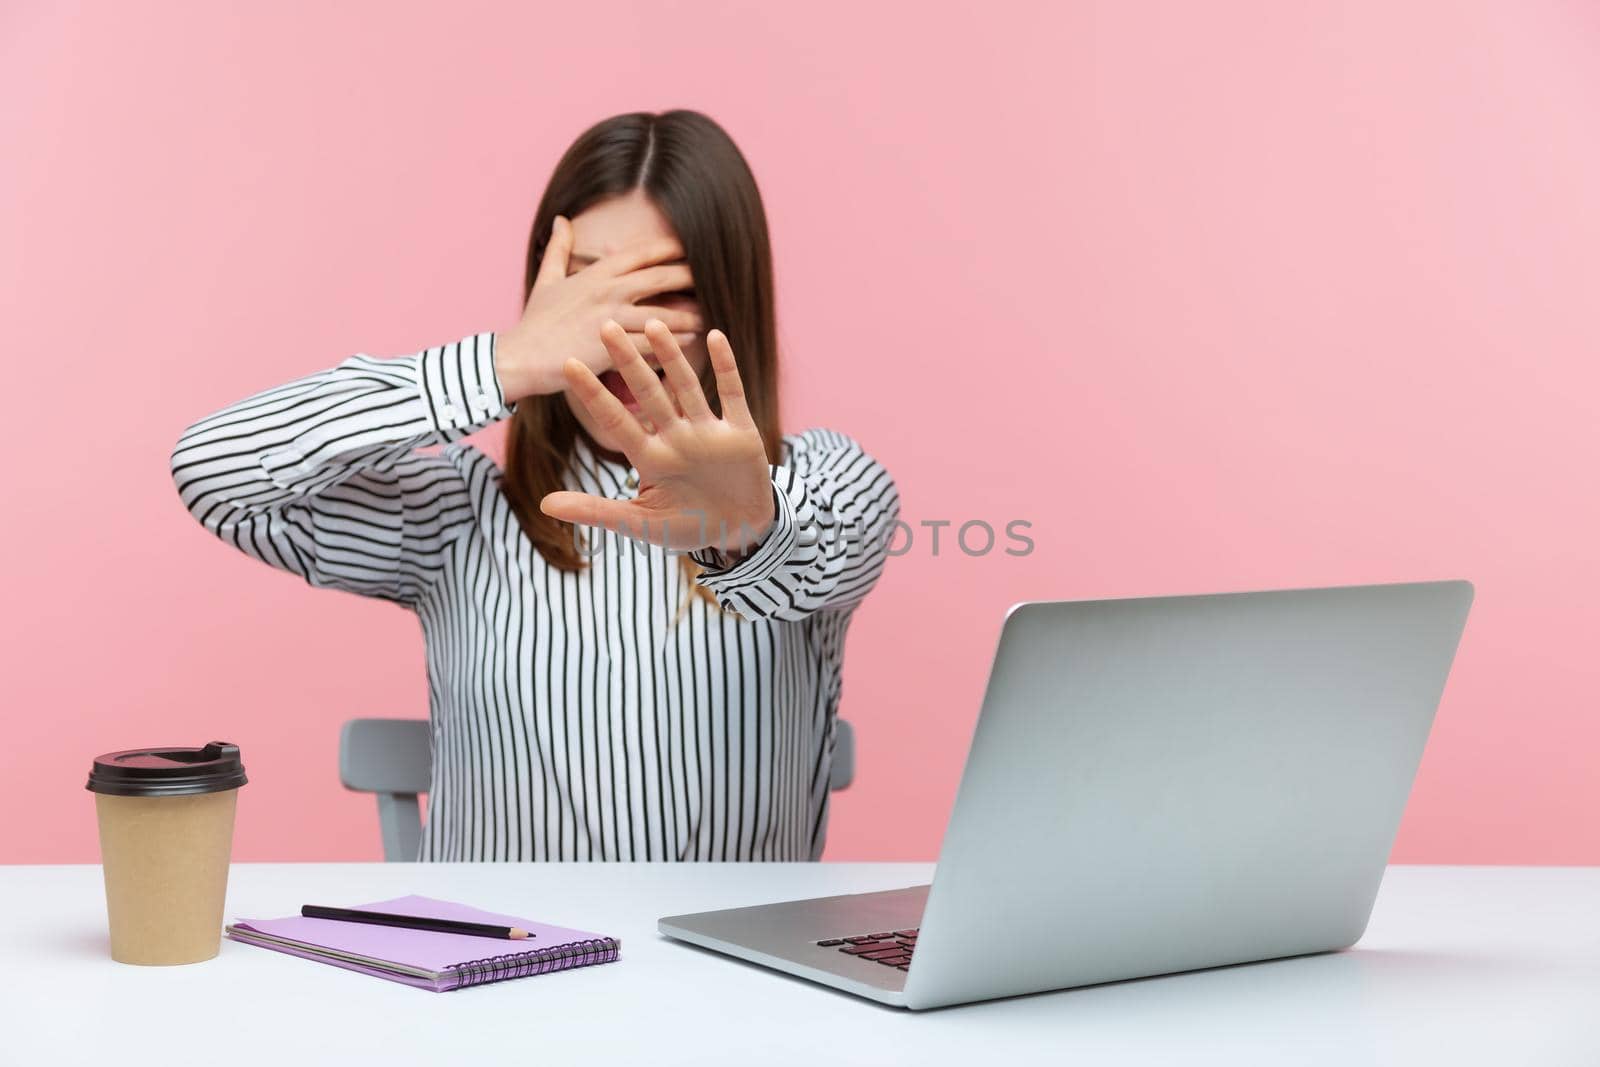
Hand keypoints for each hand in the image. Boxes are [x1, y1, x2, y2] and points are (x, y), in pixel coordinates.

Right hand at [493, 216, 702, 402]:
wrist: (519, 357)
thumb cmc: (535, 322)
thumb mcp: (547, 280)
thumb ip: (559, 249)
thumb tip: (561, 220)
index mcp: (595, 274)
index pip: (639, 254)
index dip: (667, 248)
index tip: (689, 246)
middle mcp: (606, 292)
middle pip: (658, 278)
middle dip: (688, 276)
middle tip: (713, 277)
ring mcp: (609, 320)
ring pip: (661, 315)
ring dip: (688, 316)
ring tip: (708, 316)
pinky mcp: (611, 349)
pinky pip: (651, 346)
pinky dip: (672, 344)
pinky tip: (690, 344)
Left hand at [539, 319, 775, 553]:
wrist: (739, 534)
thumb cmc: (687, 528)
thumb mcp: (640, 524)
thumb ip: (596, 511)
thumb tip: (544, 504)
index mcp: (650, 458)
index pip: (615, 420)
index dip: (593, 393)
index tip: (569, 364)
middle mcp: (675, 438)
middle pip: (648, 393)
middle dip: (628, 362)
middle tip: (605, 326)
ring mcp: (707, 432)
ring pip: (686, 386)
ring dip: (672, 357)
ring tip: (654, 323)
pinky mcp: (741, 433)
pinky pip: (732, 394)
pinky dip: (725, 366)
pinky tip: (714, 336)